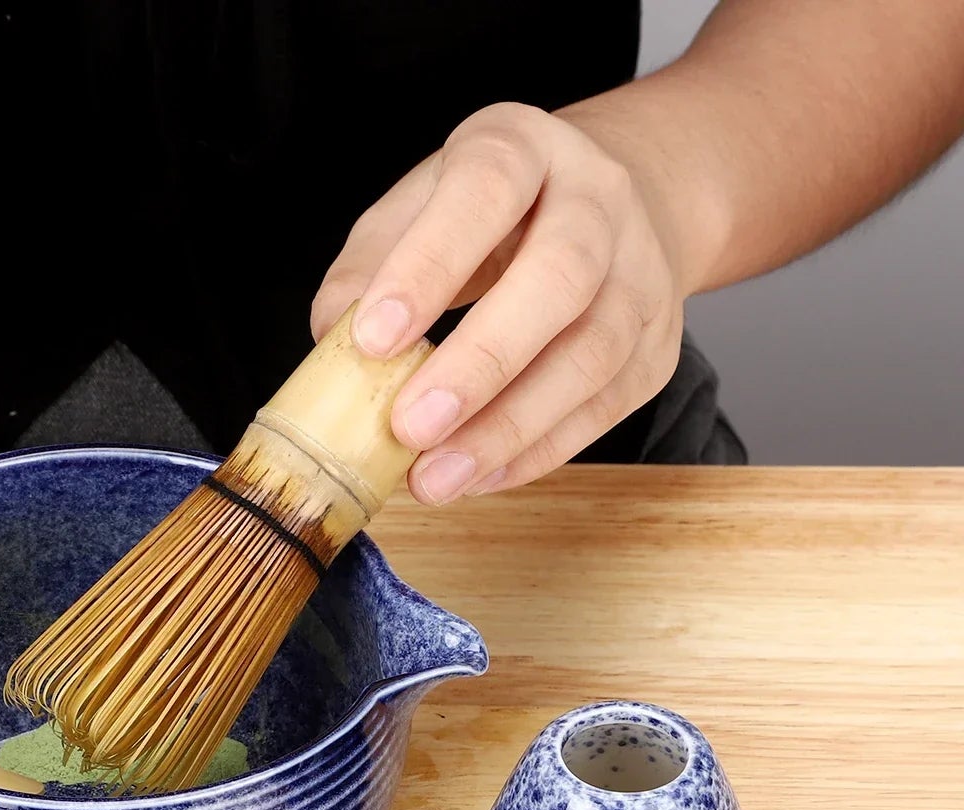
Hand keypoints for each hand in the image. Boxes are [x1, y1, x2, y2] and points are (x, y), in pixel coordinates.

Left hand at [312, 101, 688, 503]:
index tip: (375, 338)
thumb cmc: (494, 216)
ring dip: (507, 428)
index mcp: (525, 149)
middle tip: (410, 426)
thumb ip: (370, 265)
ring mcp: (641, 275)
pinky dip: (534, 453)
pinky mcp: (657, 348)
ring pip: (592, 355)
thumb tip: (335, 345)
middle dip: (481, 362)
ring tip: (434, 478)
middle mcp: (599, 200)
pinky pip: (601, 409)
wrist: (614, 206)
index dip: (430, 265)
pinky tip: (476, 477)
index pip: (485, 190)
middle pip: (560, 277)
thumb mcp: (420, 207)